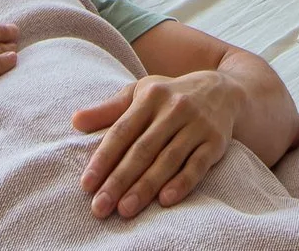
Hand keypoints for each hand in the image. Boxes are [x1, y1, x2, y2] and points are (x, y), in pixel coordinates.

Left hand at [72, 70, 241, 217]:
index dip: (104, 159)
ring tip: (125, 210)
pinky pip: (197, 165)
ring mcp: (197, 125)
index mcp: (151, 97)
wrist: (223, 89)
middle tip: (100, 207)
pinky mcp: (216, 141)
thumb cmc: (171, 96)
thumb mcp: (141, 93)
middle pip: (143, 149)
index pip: (122, 131)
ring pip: (168, 160)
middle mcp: (174, 109)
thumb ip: (109, 110)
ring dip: (146, 186)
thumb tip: (75, 121)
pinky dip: (182, 183)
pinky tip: (165, 200)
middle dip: (119, 180)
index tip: (87, 185)